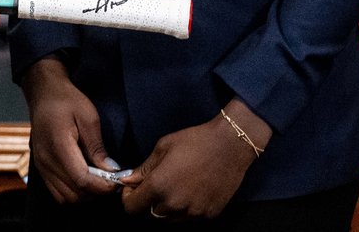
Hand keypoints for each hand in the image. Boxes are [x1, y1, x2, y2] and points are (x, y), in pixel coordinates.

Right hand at [21, 57, 119, 202]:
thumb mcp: (88, 117)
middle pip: (74, 194)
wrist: (43, 94)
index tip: (117, 182)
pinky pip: (56, 192)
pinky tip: (83, 178)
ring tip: (97, 180)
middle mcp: (46, 160)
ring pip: (65, 197)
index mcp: (59, 145)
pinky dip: (72, 192)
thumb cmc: (67, 101)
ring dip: (84, 195)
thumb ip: (97, 147)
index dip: (102, 187)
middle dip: (95, 192)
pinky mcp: (40, 168)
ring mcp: (41, 166)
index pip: (82, 180)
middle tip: (110, 180)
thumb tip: (111, 170)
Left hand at [119, 100, 269, 219]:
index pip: (132, 208)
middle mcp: (174, 204)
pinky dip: (186, 208)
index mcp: (159, 186)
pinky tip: (191, 189)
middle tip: (156, 183)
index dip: (128, 198)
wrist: (230, 145)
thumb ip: (143, 169)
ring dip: (167, 206)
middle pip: (150, 214)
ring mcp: (193, 212)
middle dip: (149, 201)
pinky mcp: (208, 215)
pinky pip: (189, 217)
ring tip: (176, 185)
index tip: (133, 188)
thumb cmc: (196, 142)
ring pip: (170, 218)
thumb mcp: (163, 148)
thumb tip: (128, 180)